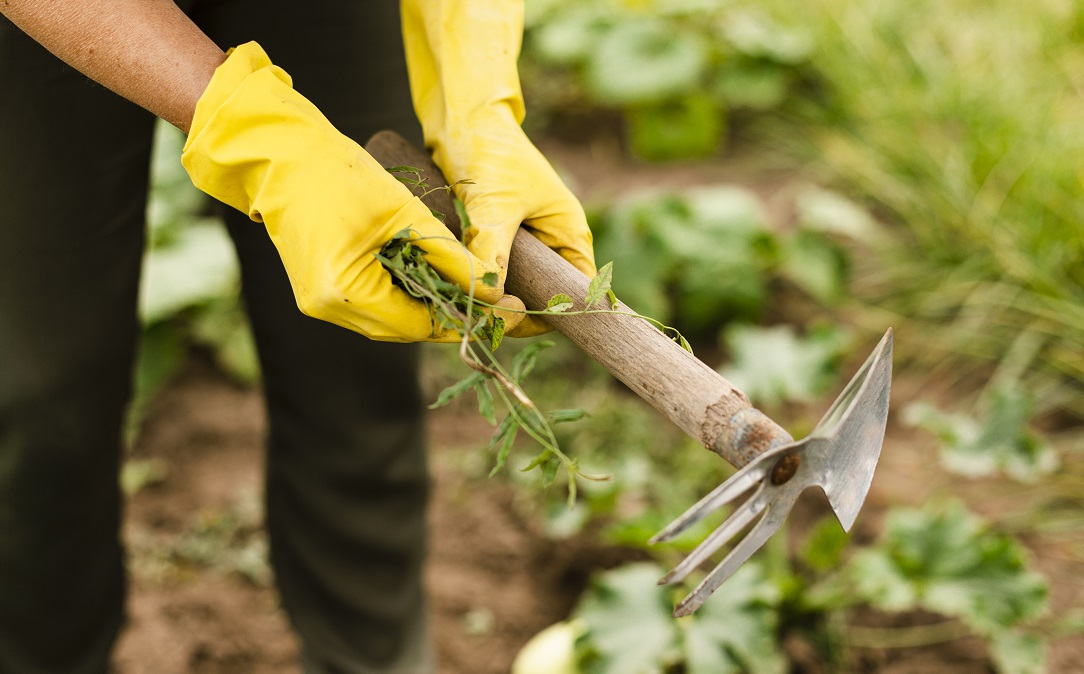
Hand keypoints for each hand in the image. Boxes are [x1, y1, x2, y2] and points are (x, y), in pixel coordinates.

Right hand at [181, 42, 523, 341]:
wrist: (279, 155)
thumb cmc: (339, 174)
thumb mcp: (406, 213)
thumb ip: (450, 257)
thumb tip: (490, 291)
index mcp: (345, 293)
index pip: (420, 324)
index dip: (467, 318)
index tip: (509, 310)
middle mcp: (328, 308)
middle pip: (405, 327)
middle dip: (450, 314)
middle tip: (496, 301)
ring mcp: (318, 301)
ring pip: (389, 317)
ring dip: (427, 303)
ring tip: (468, 287)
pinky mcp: (318, 288)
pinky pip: (371, 302)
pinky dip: (402, 292)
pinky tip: (429, 275)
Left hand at [402, 0, 595, 335]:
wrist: (463, 116)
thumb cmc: (491, 152)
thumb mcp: (495, 204)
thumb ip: (493, 250)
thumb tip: (490, 297)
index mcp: (569, 235)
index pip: (574, 293)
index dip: (548, 315)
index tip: (510, 324)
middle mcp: (552, 243)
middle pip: (541, 295)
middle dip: (512, 309)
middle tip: (478, 318)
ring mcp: (524, 241)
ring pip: (512, 286)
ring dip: (490, 295)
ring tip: (462, 301)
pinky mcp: (496, 237)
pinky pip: (490, 271)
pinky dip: (474, 279)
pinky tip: (452, 284)